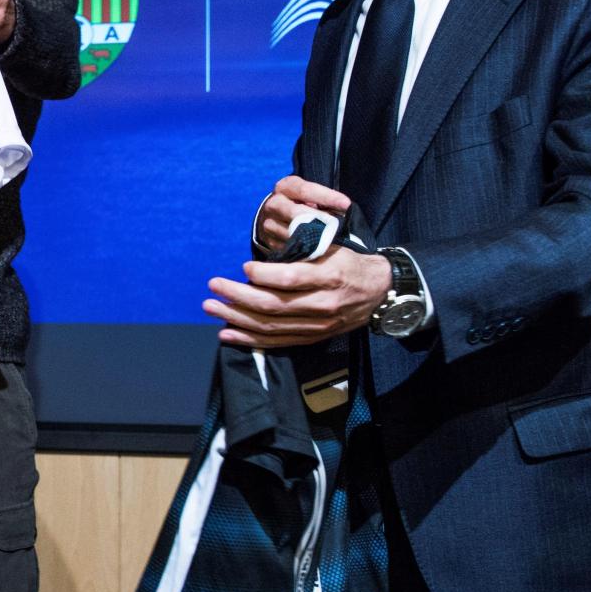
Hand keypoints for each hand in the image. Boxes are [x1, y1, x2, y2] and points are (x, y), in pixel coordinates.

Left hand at [204, 247, 391, 348]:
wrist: (379, 293)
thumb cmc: (350, 264)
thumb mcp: (333, 249)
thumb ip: (302, 251)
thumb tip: (265, 250)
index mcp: (329, 277)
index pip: (291, 278)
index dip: (264, 275)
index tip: (244, 267)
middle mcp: (322, 305)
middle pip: (273, 305)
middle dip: (238, 296)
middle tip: (213, 286)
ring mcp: (316, 326)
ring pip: (270, 326)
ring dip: (236, 318)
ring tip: (211, 307)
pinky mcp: (311, 338)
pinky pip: (276, 342)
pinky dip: (249, 339)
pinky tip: (226, 333)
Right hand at [255, 176, 351, 252]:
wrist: (276, 217)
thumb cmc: (301, 203)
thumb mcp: (310, 196)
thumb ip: (323, 201)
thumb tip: (344, 209)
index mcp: (285, 187)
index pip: (306, 190)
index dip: (327, 197)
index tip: (346, 204)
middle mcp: (273, 203)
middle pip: (296, 212)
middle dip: (319, 220)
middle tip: (337, 227)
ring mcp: (268, 223)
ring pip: (291, 232)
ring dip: (312, 237)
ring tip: (330, 241)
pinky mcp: (268, 241)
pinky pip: (287, 246)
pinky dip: (303, 249)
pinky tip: (316, 250)